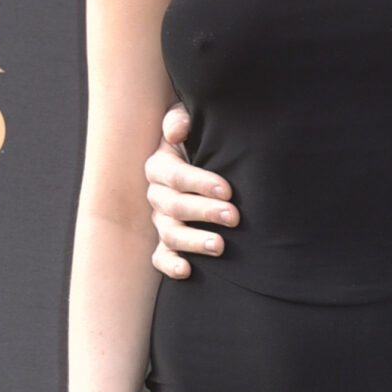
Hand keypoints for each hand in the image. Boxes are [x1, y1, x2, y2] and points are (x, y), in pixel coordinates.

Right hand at [144, 105, 238, 279]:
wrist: (201, 163)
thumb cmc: (199, 141)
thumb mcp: (190, 123)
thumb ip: (181, 120)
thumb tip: (175, 132)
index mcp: (160, 166)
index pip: (176, 176)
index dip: (201, 183)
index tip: (228, 190)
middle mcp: (157, 195)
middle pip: (175, 207)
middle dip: (205, 212)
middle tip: (234, 217)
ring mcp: (160, 221)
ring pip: (170, 235)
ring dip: (194, 242)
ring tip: (220, 246)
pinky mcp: (166, 243)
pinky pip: (160, 257)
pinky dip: (170, 265)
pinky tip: (187, 270)